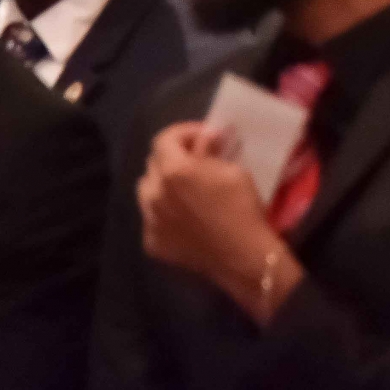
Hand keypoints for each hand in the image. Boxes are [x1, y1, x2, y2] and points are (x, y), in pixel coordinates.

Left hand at [138, 122, 302, 323]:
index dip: (183, 132)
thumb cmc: (242, 208)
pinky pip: (151, 218)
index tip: (202, 137)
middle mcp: (154, 194)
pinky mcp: (151, 243)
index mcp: (174, 171)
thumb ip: (210, 151)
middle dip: (173, 157)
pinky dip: (163, 213)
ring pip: (146, 191)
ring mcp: (150, 220)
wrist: (243, 256)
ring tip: (184, 191)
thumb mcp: (233, 170)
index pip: (164, 139)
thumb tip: (205, 139)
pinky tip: (184, 218)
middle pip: (152, 164)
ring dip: (162, 185)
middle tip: (194, 162)